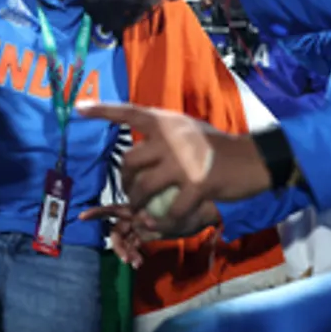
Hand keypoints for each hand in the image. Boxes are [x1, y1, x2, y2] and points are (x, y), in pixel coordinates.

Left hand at [76, 103, 270, 236]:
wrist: (252, 159)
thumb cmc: (216, 145)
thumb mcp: (187, 129)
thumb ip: (164, 133)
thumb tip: (141, 141)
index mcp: (166, 122)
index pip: (129, 113)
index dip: (102, 111)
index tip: (78, 107)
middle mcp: (171, 139)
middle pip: (129, 161)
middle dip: (124, 181)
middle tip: (130, 191)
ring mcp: (183, 163)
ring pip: (143, 187)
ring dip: (137, 203)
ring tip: (140, 211)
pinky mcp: (197, 185)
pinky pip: (169, 210)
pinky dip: (162, 221)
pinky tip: (160, 224)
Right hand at [79, 203, 163, 268]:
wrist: (167, 217)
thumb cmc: (155, 207)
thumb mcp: (152, 210)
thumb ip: (149, 216)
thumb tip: (153, 225)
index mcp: (123, 210)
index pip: (106, 211)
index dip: (94, 213)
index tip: (82, 217)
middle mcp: (122, 221)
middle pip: (115, 236)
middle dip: (119, 248)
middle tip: (125, 259)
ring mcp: (128, 232)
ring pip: (124, 245)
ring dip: (128, 254)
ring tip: (136, 264)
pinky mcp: (134, 240)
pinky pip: (132, 249)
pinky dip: (135, 256)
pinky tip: (138, 263)